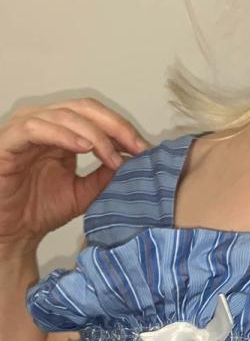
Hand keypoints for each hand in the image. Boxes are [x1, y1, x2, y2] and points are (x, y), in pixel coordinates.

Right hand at [0, 97, 149, 253]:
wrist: (13, 232)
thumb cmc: (39, 210)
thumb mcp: (84, 192)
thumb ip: (104, 175)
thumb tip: (133, 161)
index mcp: (62, 133)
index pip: (96, 116)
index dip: (122, 129)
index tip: (145, 149)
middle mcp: (44, 125)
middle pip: (84, 108)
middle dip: (114, 126)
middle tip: (135, 147)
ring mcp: (24, 130)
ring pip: (63, 114)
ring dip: (92, 133)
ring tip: (111, 155)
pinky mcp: (8, 141)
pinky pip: (34, 128)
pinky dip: (61, 134)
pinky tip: (82, 148)